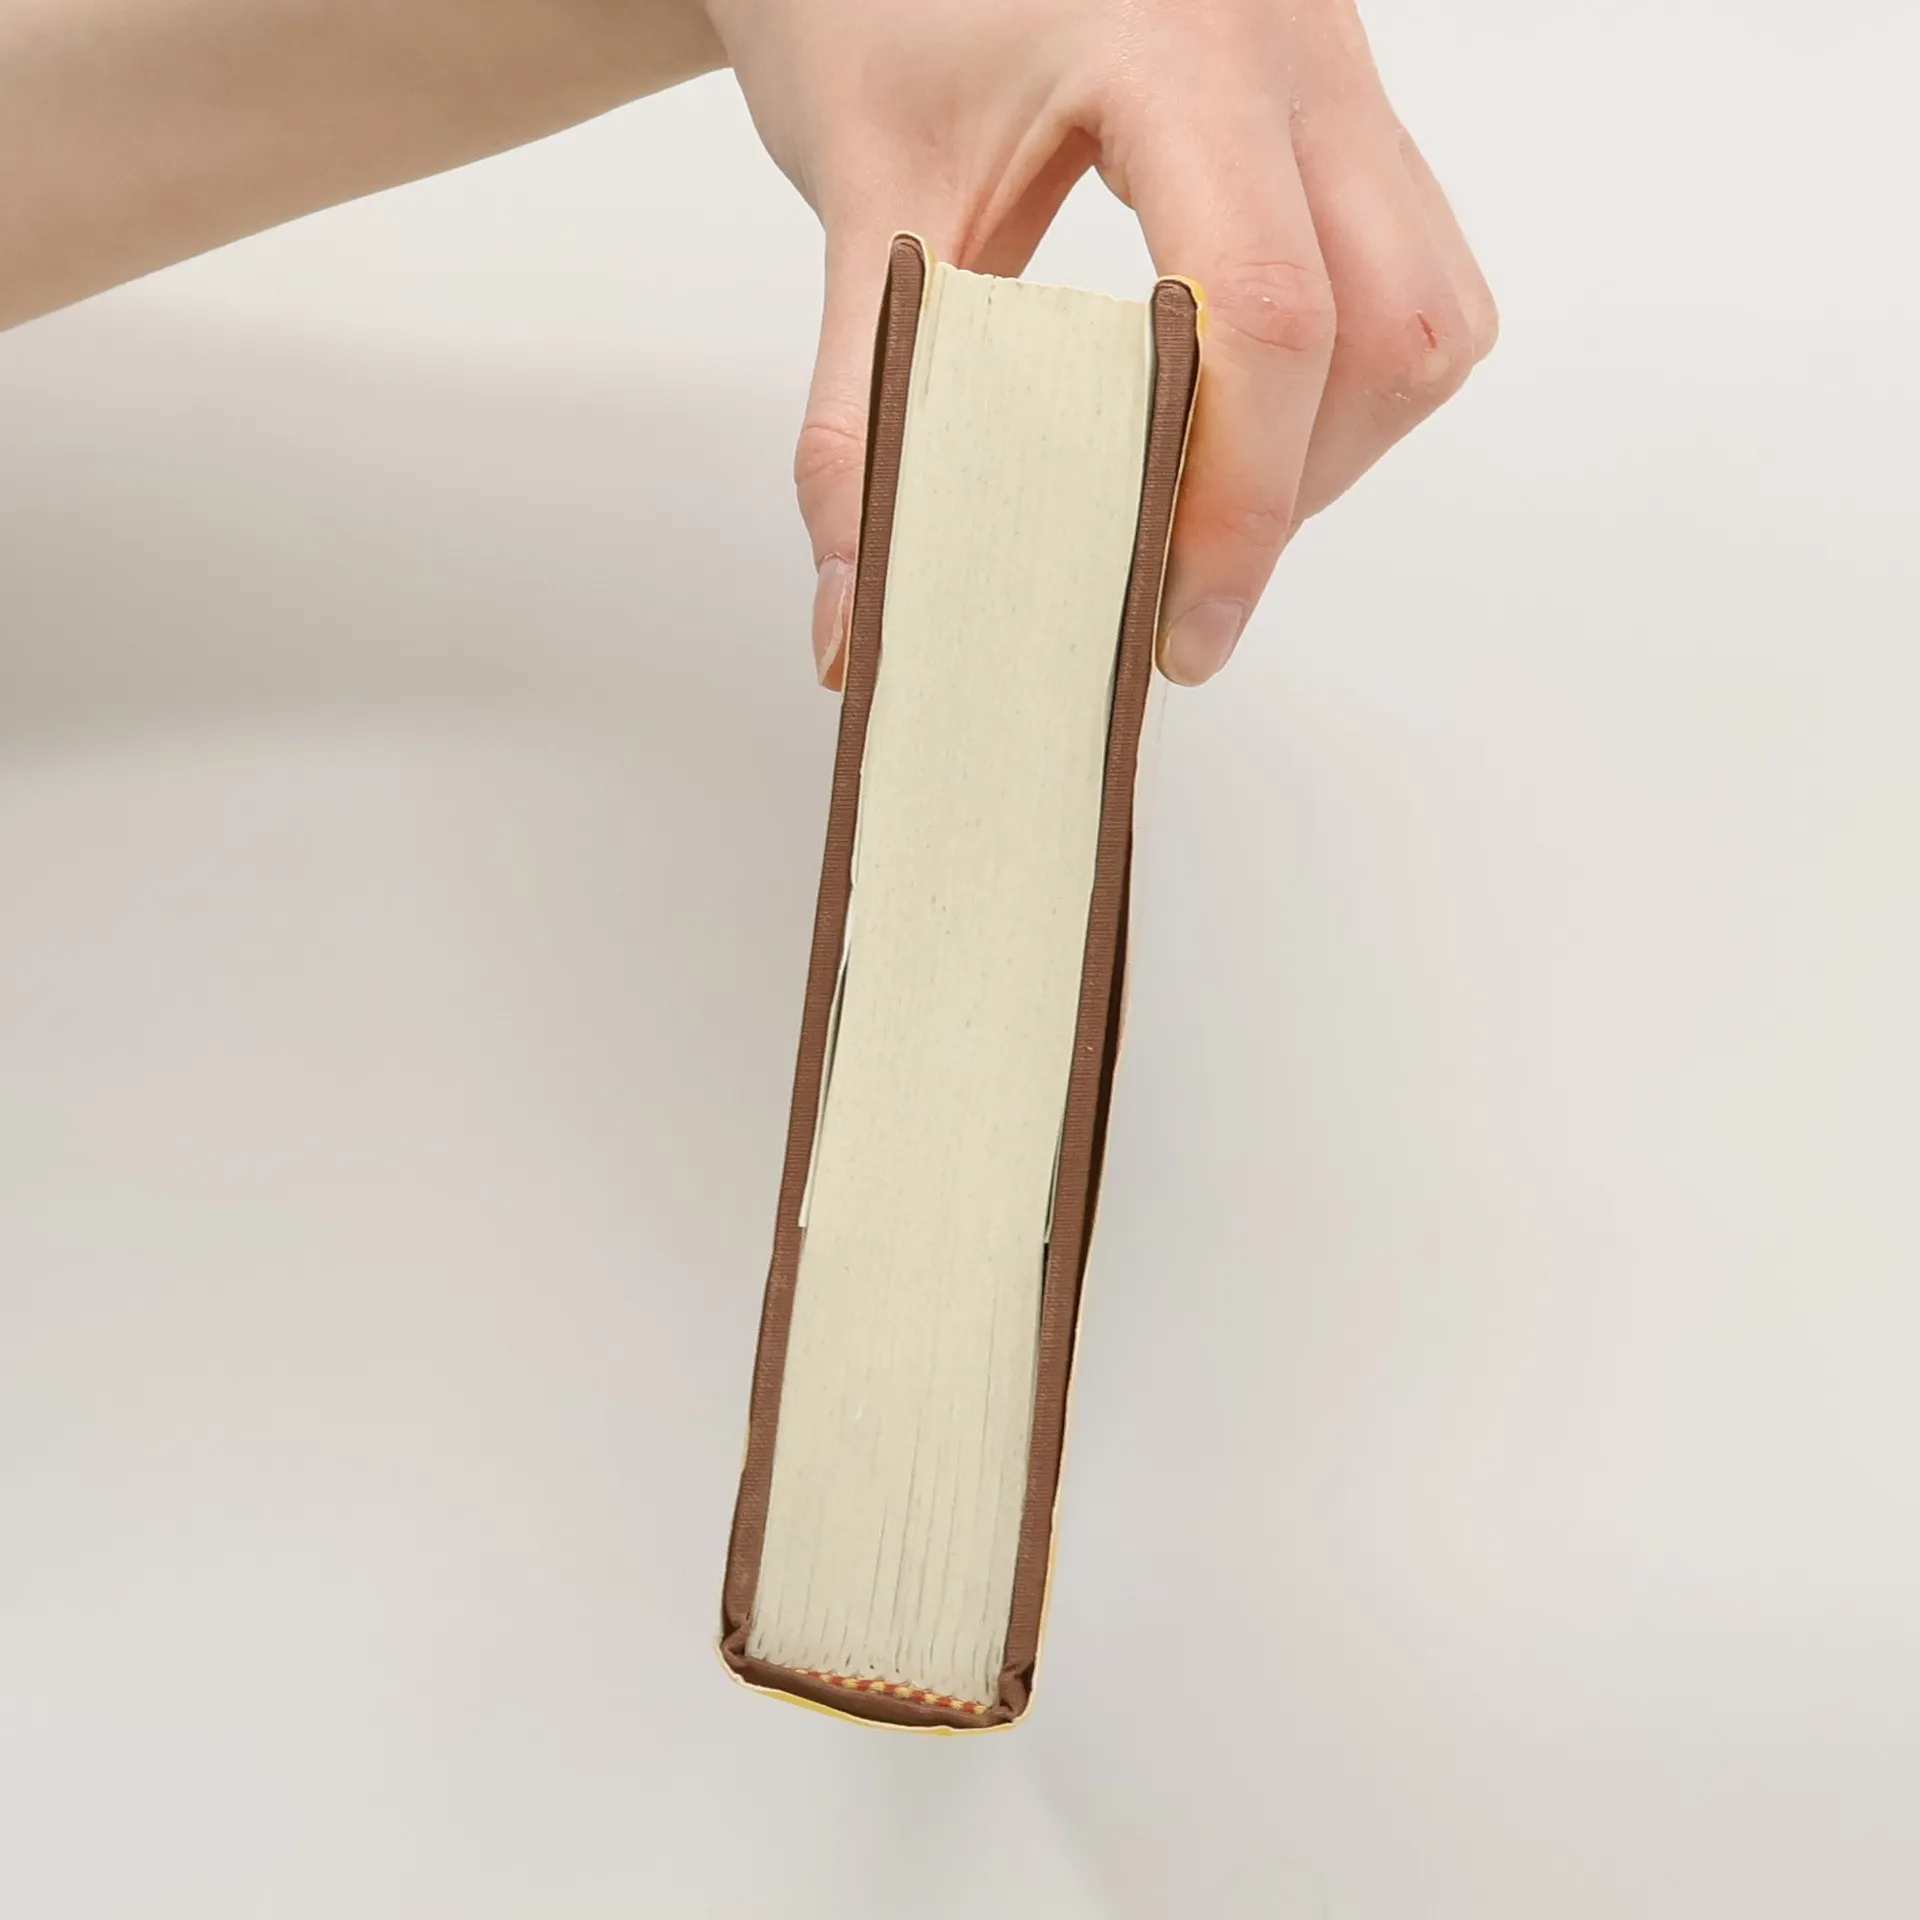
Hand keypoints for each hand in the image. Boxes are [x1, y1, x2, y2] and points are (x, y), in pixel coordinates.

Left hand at [703, 0, 1496, 686]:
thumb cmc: (872, 6)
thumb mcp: (865, 211)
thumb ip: (864, 425)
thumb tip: (854, 621)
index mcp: (1178, 45)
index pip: (1268, 312)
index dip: (1237, 503)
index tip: (1177, 626)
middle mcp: (1297, 45)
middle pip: (1389, 327)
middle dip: (1294, 494)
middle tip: (1187, 595)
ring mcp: (1340, 67)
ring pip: (1430, 308)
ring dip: (1337, 446)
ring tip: (1212, 510)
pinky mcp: (1344, 105)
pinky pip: (1416, 272)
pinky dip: (1349, 384)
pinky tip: (1244, 421)